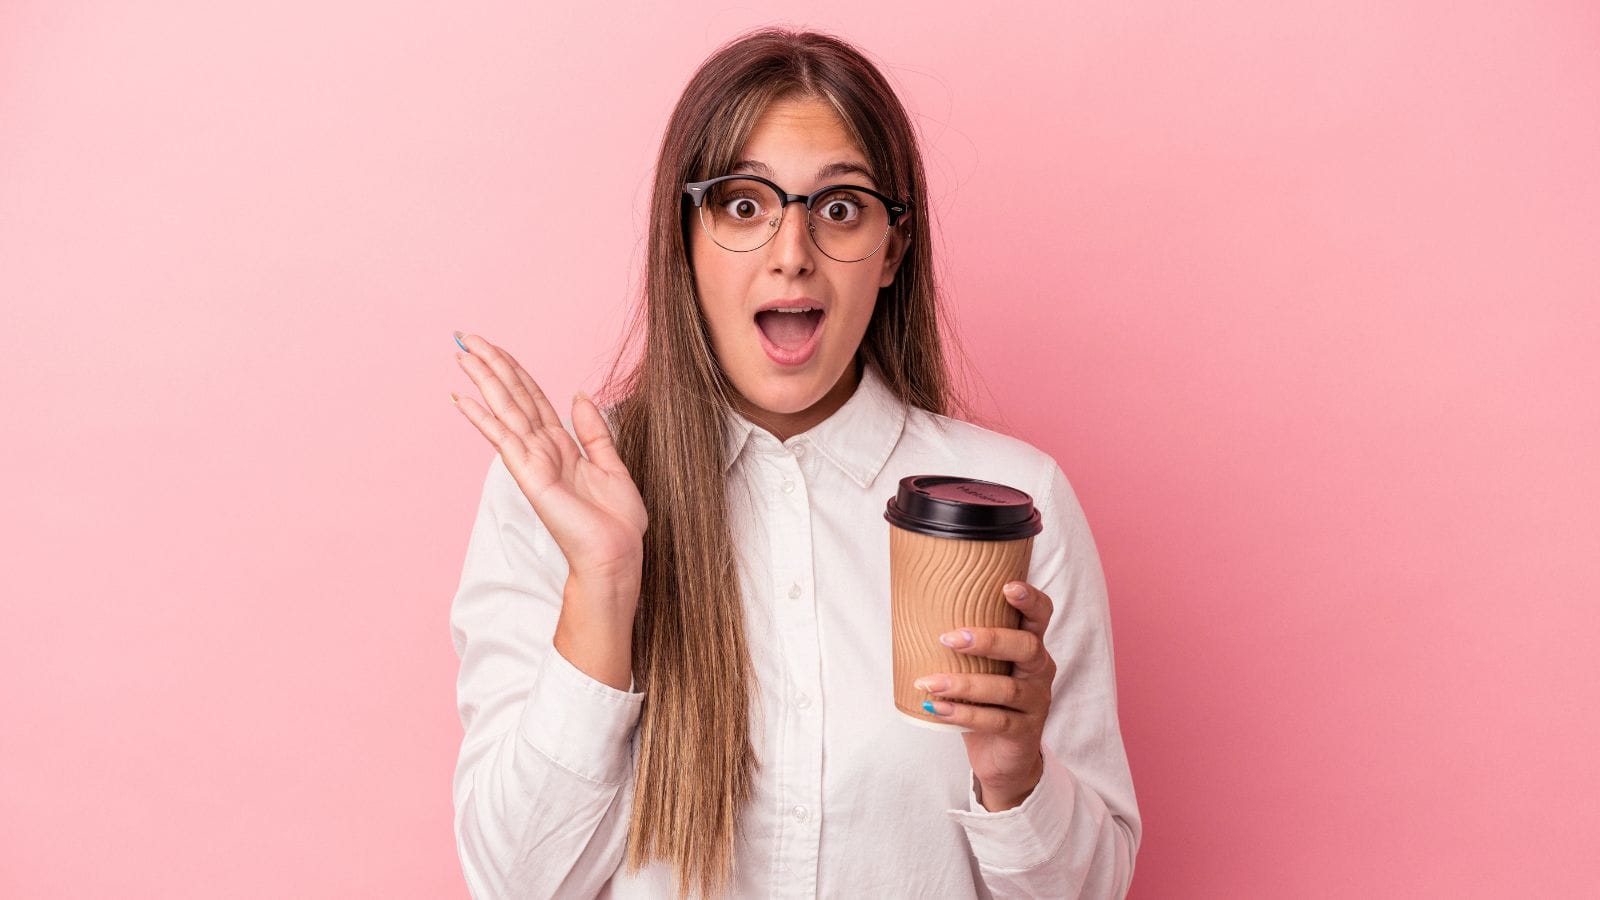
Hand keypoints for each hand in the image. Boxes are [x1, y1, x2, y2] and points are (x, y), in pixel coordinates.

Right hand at [450, 332, 647, 596]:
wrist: (616, 556)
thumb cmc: (615, 523)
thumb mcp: (612, 465)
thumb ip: (594, 430)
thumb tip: (579, 396)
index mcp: (562, 445)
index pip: (532, 398)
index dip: (514, 370)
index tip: (494, 347)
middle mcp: (542, 449)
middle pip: (512, 397)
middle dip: (491, 365)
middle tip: (467, 337)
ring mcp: (532, 461)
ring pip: (505, 410)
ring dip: (484, 380)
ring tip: (462, 354)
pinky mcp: (530, 475)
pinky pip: (502, 438)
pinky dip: (482, 417)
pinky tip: (462, 398)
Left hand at [914, 580, 1055, 810]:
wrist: (1002, 758)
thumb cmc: (986, 702)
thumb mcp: (981, 669)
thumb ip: (964, 646)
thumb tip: (911, 615)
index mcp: (1031, 648)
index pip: (1040, 616)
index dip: (1030, 599)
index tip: (1007, 586)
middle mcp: (1040, 671)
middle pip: (1026, 647)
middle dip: (988, 640)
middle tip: (948, 639)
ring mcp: (1036, 702)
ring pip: (1005, 688)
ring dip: (963, 684)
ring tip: (928, 683)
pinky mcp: (1025, 731)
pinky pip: (995, 720)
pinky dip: (962, 713)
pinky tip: (937, 708)